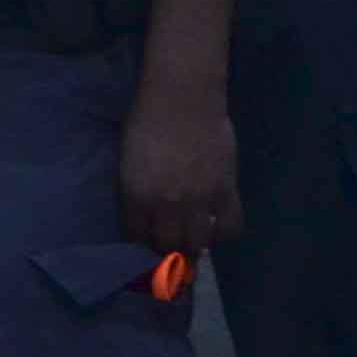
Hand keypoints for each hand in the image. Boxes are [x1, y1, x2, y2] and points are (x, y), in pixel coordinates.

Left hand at [117, 89, 240, 256]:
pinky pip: (229, 226)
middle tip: (170, 258)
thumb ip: (134, 192)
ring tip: (192, 248)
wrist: (183, 98)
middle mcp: (166, 204)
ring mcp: (198, 200)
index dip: (140, 248)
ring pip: (198, 243)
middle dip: (166, 256)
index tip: (144, 252)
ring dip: (194, 249)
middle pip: (167, 246)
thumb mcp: (127, 162)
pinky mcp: (226, 191)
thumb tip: (142, 217)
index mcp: (135, 195)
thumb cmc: (147, 122)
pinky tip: (216, 230)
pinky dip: (223, 234)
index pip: (136, 237)